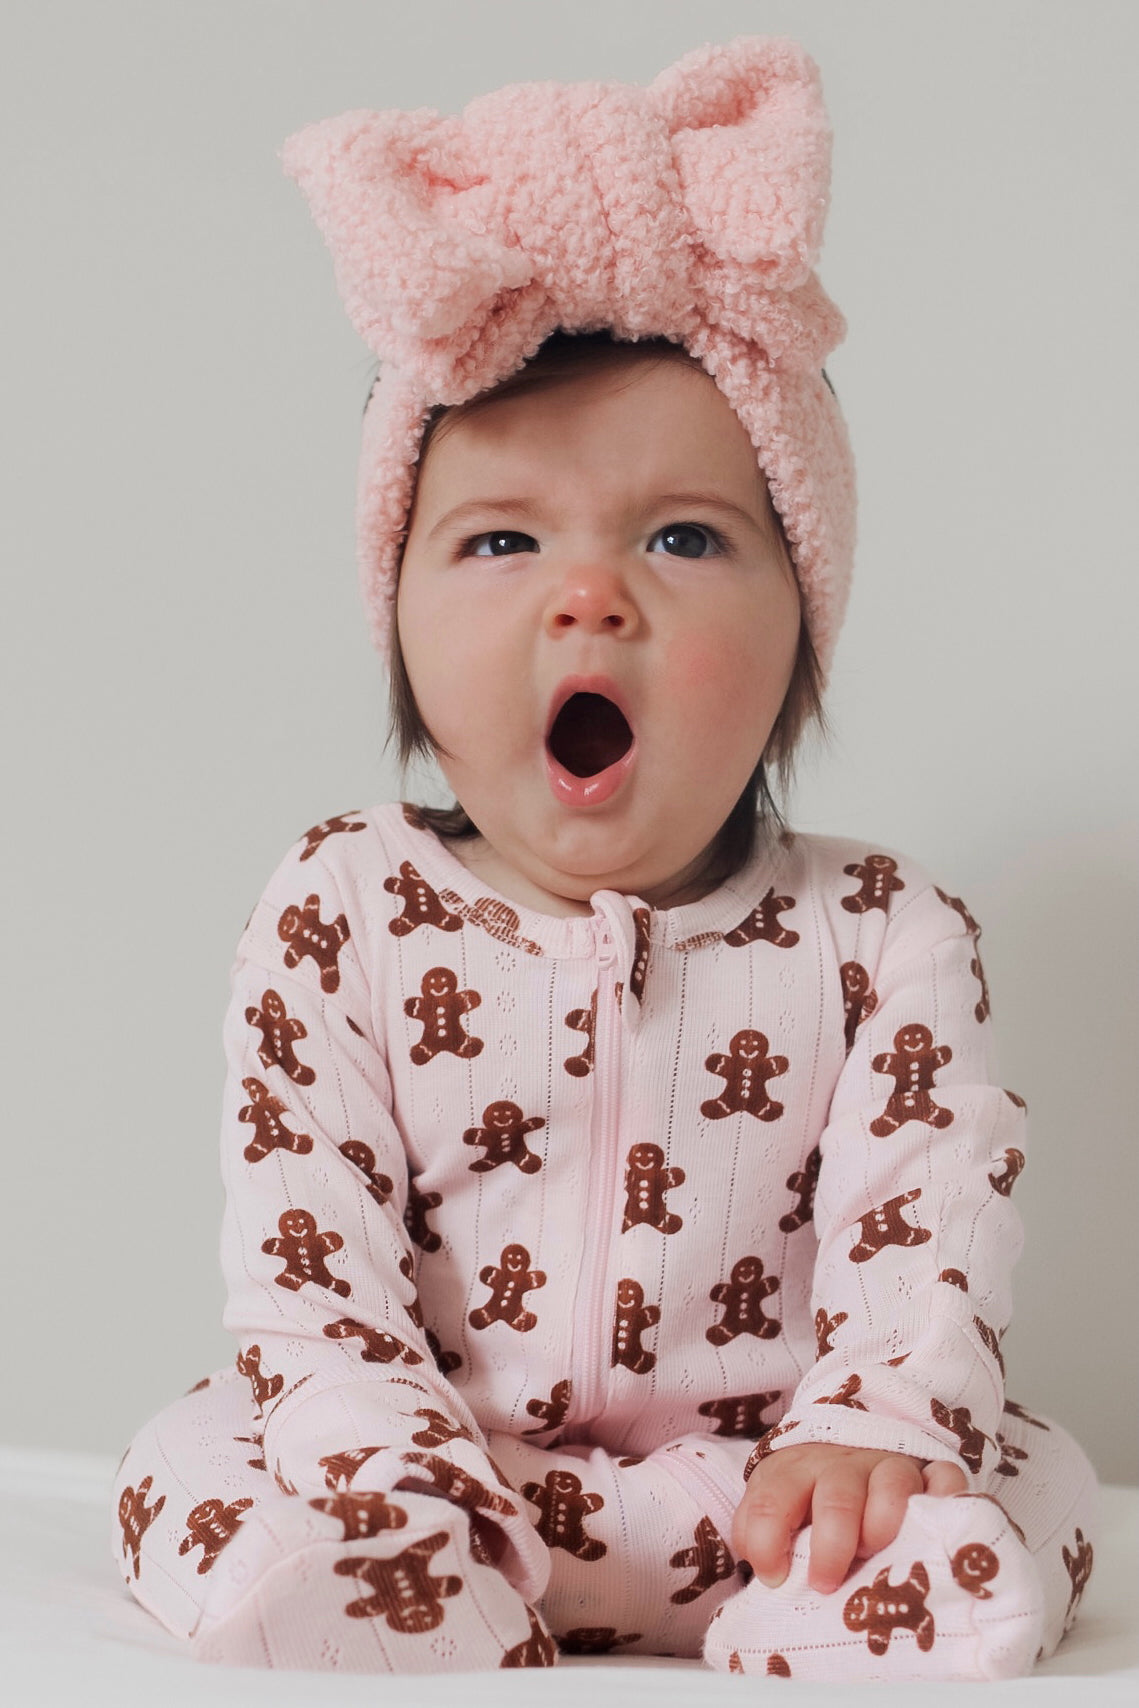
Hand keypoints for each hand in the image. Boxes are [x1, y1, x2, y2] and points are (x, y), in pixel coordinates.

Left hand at [731, 1443, 966, 1594]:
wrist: (849, 1439)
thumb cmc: (808, 1491)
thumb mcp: (773, 1502)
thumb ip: (757, 1532)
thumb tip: (766, 1572)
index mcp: (794, 1472)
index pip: (770, 1501)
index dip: (768, 1543)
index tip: (776, 1579)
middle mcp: (842, 1465)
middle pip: (837, 1501)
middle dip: (831, 1549)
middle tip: (826, 1583)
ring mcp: (888, 1465)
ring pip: (892, 1486)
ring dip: (882, 1526)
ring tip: (875, 1551)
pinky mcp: (928, 1470)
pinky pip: (944, 1478)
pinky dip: (944, 1500)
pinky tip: (937, 1521)